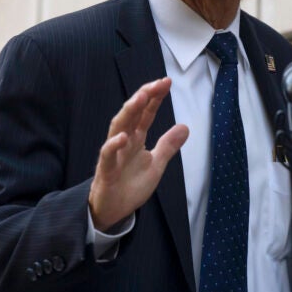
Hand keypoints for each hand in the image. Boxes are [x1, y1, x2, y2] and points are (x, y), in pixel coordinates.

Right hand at [89, 78, 188, 230]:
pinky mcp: (106, 171)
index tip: (166, 82)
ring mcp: (113, 154)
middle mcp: (123, 141)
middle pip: (132, 114)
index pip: (145, 113)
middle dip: (143, 97)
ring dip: (129, 112)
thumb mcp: (156, 164)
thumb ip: (168, 146)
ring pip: (118, 127)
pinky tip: (124, 136)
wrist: (113, 210)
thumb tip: (185, 126)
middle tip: (157, 83)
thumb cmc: (130, 185)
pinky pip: (107, 155)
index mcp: (135, 138)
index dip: (155, 98)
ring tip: (141, 97)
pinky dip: (113, 145)